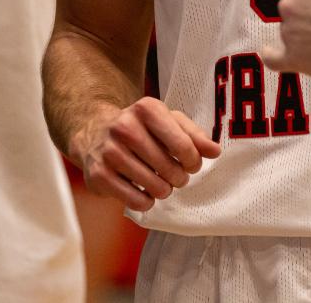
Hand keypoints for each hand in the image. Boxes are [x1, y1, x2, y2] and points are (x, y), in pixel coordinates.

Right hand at [70, 96, 220, 212]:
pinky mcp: (99, 175)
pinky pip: (136, 200)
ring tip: (161, 183)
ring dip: (164, 190)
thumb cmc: (141, 128)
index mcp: (146, 109)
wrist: (94, 133)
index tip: (191, 164)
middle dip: (179, 178)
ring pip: (154, 186)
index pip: (183, 145)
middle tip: (176, 176)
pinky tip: (144, 192)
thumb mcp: (168, 122)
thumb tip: (215, 151)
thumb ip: (194, 135)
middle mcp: (125, 127)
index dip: (193, 161)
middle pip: (169, 168)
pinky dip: (146, 202)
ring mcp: (109, 151)